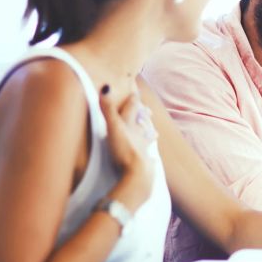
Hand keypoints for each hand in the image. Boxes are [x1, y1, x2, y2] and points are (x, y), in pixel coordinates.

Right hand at [99, 84, 156, 209]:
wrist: (137, 174)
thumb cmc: (125, 149)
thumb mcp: (113, 127)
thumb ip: (108, 109)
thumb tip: (106, 87)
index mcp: (131, 125)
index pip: (133, 108)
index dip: (133, 99)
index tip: (135, 92)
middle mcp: (140, 135)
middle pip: (143, 122)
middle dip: (144, 116)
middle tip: (148, 110)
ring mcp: (143, 150)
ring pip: (147, 139)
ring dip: (149, 133)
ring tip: (154, 132)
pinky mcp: (145, 164)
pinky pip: (148, 158)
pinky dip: (150, 156)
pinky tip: (153, 159)